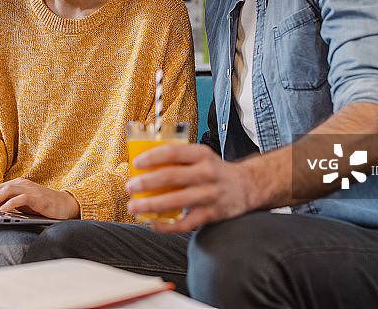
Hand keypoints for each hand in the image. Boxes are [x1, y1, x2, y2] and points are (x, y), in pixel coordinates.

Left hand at [0, 177, 80, 219]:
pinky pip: (22, 198)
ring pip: (6, 191)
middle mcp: (20, 184)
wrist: (64, 205)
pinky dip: (11, 203)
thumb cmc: (41, 206)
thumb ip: (6, 202)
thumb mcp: (20, 204)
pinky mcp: (37, 197)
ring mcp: (28, 189)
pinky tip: (3, 210)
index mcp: (15, 185)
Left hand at [126, 144, 255, 233]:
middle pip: (171, 176)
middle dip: (146, 183)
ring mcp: (209, 195)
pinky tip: (154, 224)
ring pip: (175, 201)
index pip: (173, 152)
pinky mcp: (211, 214)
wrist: (247, 186)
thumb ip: (179, 159)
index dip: (152, 157)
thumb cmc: (216, 171)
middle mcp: (206, 173)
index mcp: (202, 155)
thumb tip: (144, 163)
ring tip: (134, 206)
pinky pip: (185, 223)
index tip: (137, 163)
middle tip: (130, 187)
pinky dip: (167, 226)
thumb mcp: (201, 157)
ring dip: (150, 205)